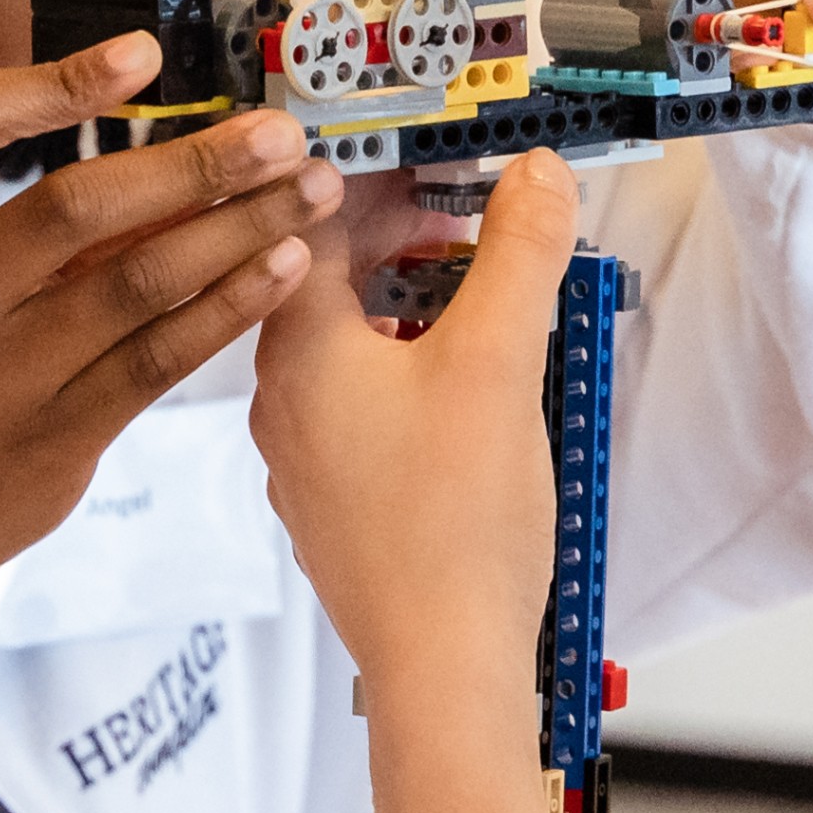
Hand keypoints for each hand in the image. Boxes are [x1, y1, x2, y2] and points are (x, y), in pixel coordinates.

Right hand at [0, 34, 338, 592]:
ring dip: (235, 232)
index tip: (144, 54)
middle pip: (78, 204)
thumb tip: (170, 160)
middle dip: (193, 163)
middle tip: (279, 135)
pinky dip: (226, 309)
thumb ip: (29, 230)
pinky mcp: (56, 437)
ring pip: (135, 284)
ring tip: (308, 196)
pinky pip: (157, 361)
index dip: (53, 83)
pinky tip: (279, 271)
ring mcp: (1, 374)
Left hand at [249, 150, 581, 727]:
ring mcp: (302, 459)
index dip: (374, 171)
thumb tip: (532, 176)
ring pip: (342, 345)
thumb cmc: (452, 528)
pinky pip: (358, 405)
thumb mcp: (498, 360)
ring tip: (472, 287)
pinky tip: (462, 381)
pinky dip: (403, 367)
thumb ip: (517, 254)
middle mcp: (279, 402)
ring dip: (403, 303)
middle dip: (394, 235)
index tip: (429, 148)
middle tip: (464, 209)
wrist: (441, 665)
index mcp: (297, 352)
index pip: (309, 221)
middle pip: (323, 279)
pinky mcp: (337, 504)